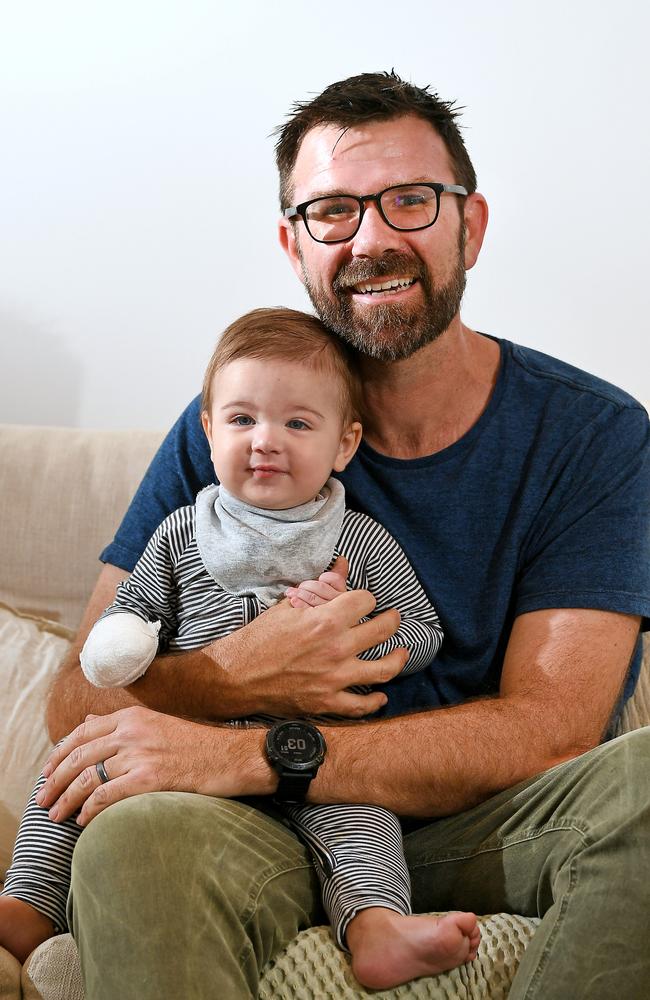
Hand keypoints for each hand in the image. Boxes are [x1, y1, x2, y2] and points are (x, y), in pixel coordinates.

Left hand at [35, 707, 260, 826]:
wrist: (234, 756)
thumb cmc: (200, 746)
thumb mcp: (158, 724)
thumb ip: (124, 725)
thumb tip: (88, 723)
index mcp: (133, 716)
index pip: (81, 733)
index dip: (58, 755)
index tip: (47, 773)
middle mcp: (132, 731)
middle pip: (78, 755)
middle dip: (53, 781)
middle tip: (42, 800)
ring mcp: (141, 754)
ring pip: (87, 777)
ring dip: (65, 800)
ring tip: (56, 816)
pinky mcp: (151, 778)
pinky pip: (107, 796)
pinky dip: (90, 811)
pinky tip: (84, 821)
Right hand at [212, 555, 406, 717]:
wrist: (237, 676)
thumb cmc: (260, 638)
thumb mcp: (288, 605)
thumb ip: (320, 587)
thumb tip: (343, 565)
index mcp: (325, 620)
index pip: (364, 600)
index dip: (365, 597)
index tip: (362, 600)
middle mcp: (336, 648)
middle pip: (382, 630)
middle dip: (391, 620)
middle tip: (393, 618)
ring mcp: (335, 678)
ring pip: (383, 669)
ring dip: (397, 659)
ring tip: (402, 652)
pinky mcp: (327, 702)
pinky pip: (361, 706)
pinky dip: (374, 701)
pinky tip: (381, 696)